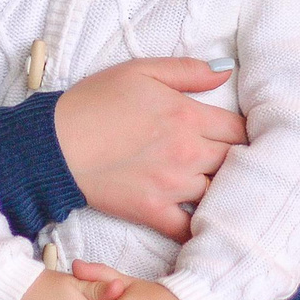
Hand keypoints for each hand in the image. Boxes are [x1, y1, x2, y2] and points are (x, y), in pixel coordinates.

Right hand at [54, 59, 247, 242]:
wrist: (55, 145)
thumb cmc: (93, 103)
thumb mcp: (140, 71)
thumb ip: (187, 71)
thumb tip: (226, 73)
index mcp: (188, 116)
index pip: (239, 129)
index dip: (243, 132)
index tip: (239, 136)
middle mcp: (187, 153)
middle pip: (235, 161)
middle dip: (238, 161)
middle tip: (236, 162)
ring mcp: (172, 185)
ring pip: (219, 193)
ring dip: (223, 191)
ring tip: (224, 190)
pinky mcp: (153, 211)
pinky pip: (189, 228)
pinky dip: (200, 227)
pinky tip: (204, 222)